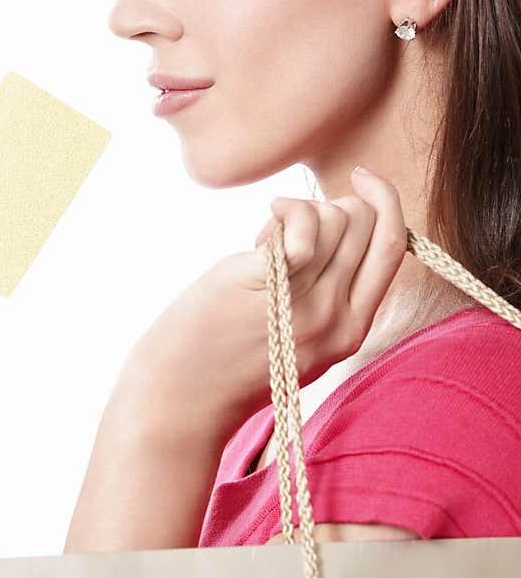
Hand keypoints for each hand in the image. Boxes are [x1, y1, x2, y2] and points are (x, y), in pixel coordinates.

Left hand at [118, 168, 409, 444]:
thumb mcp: (303, 339)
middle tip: (280, 234)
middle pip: (361, 220)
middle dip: (325, 206)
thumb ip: (330, 293)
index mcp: (354, 329)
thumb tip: (337, 221)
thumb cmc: (231, 361)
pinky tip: (258, 234)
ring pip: (331, 217)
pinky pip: (300, 225)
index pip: (394, 244)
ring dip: (294, 212)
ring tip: (260, 247)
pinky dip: (283, 211)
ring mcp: (306, 303)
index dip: (384, 200)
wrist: (182, 399)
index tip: (360, 178)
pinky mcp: (269, 284)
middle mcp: (339, 317)